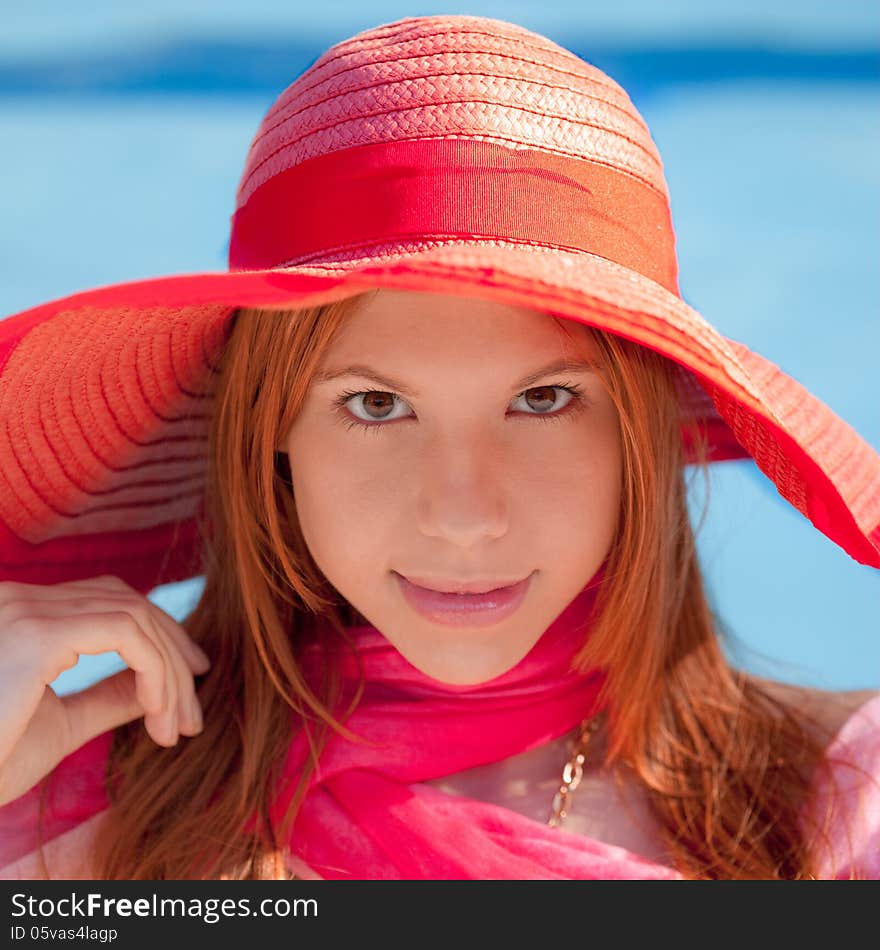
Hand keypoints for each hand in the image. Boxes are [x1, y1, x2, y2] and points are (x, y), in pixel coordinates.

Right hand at [0, 574, 210, 806]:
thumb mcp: (59, 724)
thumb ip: (107, 697)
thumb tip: (155, 685)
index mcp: (23, 615)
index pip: (111, 601)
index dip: (160, 635)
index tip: (190, 679)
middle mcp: (23, 600)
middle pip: (130, 602)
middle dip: (175, 653)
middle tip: (194, 712)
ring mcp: (27, 610)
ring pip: (135, 617)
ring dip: (169, 672)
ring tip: (180, 726)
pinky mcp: (37, 633)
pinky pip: (127, 634)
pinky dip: (156, 669)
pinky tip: (158, 711)